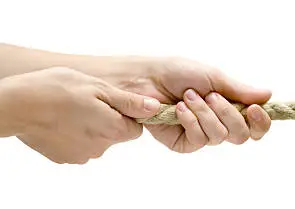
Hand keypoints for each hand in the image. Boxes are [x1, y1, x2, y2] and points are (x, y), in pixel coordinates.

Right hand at [0, 67, 159, 163]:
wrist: (17, 105)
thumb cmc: (57, 90)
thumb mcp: (98, 88)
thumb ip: (128, 102)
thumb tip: (155, 108)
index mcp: (113, 129)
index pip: (135, 127)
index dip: (126, 113)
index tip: (110, 101)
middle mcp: (101, 147)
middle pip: (115, 134)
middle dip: (107, 119)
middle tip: (87, 101)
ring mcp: (81, 155)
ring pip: (97, 140)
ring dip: (89, 127)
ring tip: (71, 109)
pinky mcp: (64, 157)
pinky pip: (78, 145)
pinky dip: (73, 134)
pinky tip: (61, 120)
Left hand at [89, 57, 271, 152]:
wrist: (145, 78)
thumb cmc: (177, 73)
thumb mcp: (214, 77)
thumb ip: (240, 90)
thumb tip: (268, 94)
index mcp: (231, 107)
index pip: (255, 125)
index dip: (261, 122)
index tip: (256, 109)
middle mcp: (219, 123)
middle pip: (242, 135)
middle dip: (228, 114)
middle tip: (212, 96)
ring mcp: (202, 135)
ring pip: (220, 137)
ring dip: (205, 113)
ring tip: (188, 97)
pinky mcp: (184, 144)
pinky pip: (199, 140)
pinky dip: (191, 121)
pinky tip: (178, 109)